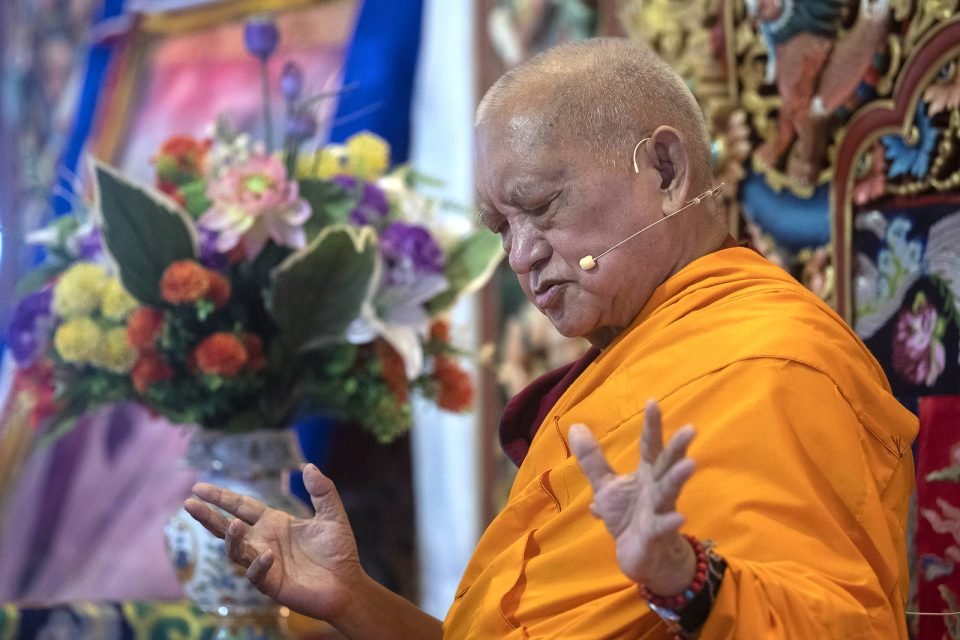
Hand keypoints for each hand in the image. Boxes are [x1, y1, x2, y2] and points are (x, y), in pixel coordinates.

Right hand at [184, 463, 361, 622]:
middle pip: (227, 527)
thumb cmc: (339, 551)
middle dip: (208, 515)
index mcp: (273, 522)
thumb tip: (308, 465)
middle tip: (189, 503)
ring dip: (233, 538)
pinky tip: (268, 554)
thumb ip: (322, 490)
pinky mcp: (271, 584)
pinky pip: (257, 574)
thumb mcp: (332, 515)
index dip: (221, 497)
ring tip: (234, 524)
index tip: (199, 487)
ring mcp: (264, 563)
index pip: (241, 506)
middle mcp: (263, 541)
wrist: (348, 585)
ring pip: (236, 551)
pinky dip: (259, 564)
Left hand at [569, 400, 697, 595]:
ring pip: (670, 490)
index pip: (649, 445)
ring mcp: (659, 509)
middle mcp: (657, 487)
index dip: (651, 425)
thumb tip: (575, 425)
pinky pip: (663, 526)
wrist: (641, 556)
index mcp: (646, 473)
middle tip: (690, 428)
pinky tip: (680, 518)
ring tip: (690, 464)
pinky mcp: (656, 533)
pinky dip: (670, 522)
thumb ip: (592, 458)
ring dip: (679, 478)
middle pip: (667, 463)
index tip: (653, 402)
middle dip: (678, 447)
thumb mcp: (607, 485)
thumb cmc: (628, 516)